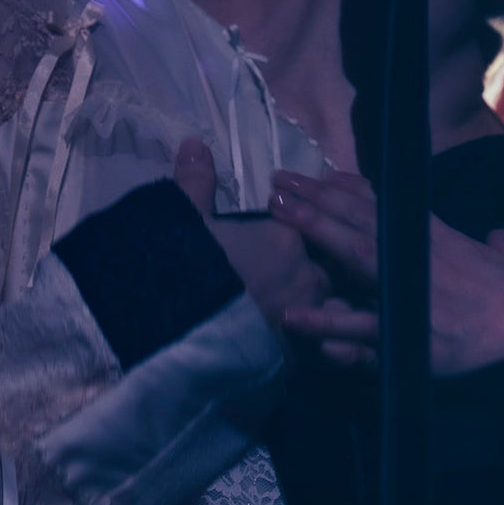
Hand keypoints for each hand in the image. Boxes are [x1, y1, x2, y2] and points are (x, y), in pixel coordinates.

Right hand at [172, 139, 331, 338]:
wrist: (176, 335)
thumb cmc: (180, 269)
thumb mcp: (183, 217)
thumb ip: (195, 182)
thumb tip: (195, 144)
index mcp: (285, 240)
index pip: (306, 227)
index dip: (293, 230)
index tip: (277, 235)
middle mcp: (304, 278)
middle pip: (325, 270)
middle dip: (314, 271)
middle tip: (290, 276)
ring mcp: (304, 322)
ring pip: (327, 311)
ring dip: (318, 310)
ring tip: (297, 315)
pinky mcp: (295, 360)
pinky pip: (314, 351)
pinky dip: (309, 347)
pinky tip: (294, 348)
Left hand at [268, 169, 503, 377]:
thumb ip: (502, 251)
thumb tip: (500, 238)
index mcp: (447, 245)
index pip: (389, 211)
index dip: (351, 192)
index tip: (319, 177)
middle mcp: (425, 263)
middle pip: (362, 223)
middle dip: (319, 200)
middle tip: (277, 181)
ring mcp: (415, 299)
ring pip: (355, 258)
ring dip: (315, 232)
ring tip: (276, 214)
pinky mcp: (414, 340)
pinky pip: (361, 331)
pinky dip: (328, 325)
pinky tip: (295, 317)